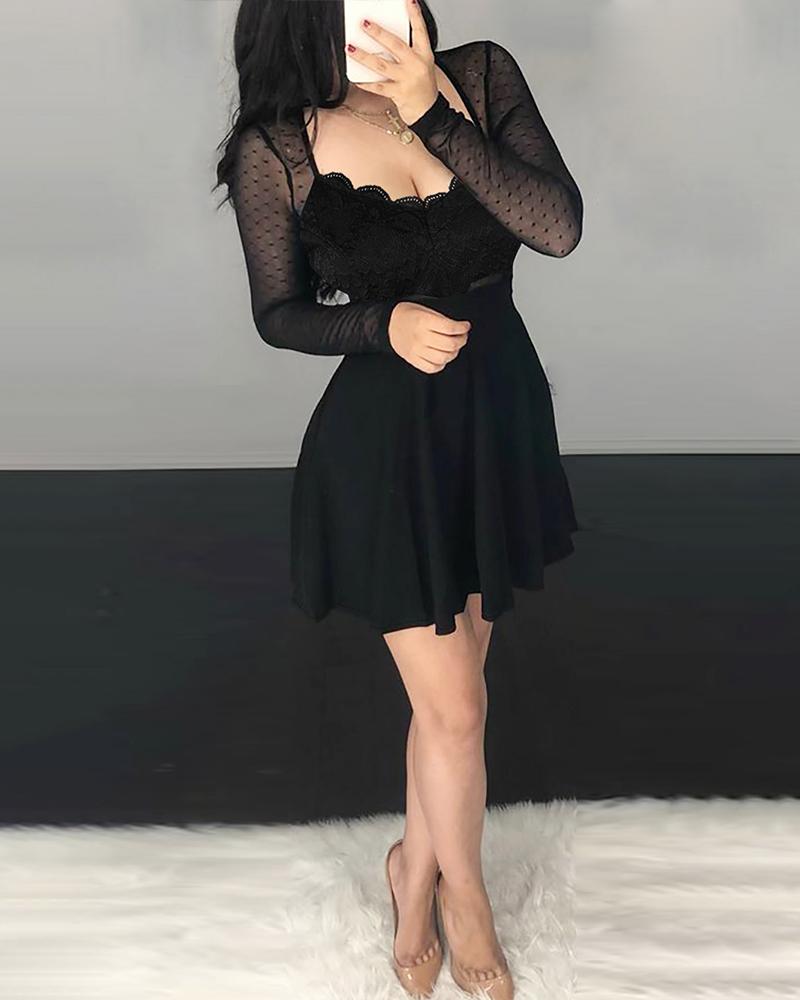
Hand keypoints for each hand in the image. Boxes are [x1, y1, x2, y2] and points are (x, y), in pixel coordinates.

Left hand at [346, 0, 439, 125]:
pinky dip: (366, 83)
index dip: (414, 14)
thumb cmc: (423, 88)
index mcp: (424, 55)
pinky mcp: (398, 93)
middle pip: (395, 45)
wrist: (429, 113)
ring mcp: (406, 79)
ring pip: (381, 65)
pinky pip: (378, 87)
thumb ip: (407, 53)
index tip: (408, 0)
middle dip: (378, 33)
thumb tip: (384, 41)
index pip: (420, 30)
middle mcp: (416, 65)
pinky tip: (356, 78)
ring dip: (364, 56)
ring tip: (350, 48)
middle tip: (364, 23)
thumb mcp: (422, 66)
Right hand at [388, 302, 470, 373]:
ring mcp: (416, 350)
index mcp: (423, 321)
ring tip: (454, 347)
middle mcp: (420, 337)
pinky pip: (432, 368)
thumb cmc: (411, 315)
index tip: (465, 326)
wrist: (390, 324)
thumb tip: (460, 330)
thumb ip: (442, 320)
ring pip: (443, 358)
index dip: (462, 328)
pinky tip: (443, 356)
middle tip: (462, 336)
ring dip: (454, 353)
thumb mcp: (426, 310)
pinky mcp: (413, 360)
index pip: (450, 328)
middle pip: (449, 344)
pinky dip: (441, 364)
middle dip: (462, 340)